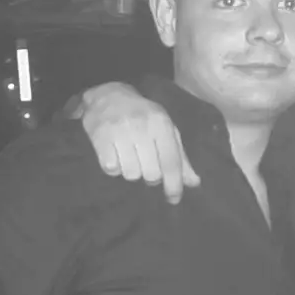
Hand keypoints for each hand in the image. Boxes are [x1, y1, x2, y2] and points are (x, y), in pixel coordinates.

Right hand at [80, 82, 199, 203]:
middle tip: (146, 166)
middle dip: (151, 176)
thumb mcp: (165, 129)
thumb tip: (194, 183)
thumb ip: (179, 157)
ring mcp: (119, 132)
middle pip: (151, 173)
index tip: (174, 199)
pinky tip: (115, 156)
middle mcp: (141, 127)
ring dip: (132, 171)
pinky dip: (114, 168)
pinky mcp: (99, 137)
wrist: (107, 94)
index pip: (171, 162)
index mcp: (161, 124)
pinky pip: (111, 169)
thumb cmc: (142, 115)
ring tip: (130, 158)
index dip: (174, 184)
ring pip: (131, 174)